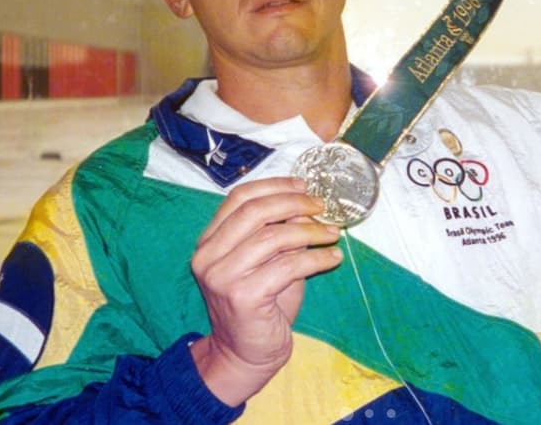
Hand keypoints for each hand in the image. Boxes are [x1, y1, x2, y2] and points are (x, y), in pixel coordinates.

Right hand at [188, 177, 341, 405]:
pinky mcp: (243, 296)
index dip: (274, 186)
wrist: (245, 354)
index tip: (304, 186)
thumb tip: (306, 204)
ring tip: (333, 234)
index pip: (239, 197)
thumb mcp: (268, 260)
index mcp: (209, 241)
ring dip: (310, 231)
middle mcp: (208, 256)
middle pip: (254, 211)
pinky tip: (333, 258)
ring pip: (274, 237)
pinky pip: (288, 266)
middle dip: (294, 203)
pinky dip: (316, 258)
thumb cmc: (261, 305)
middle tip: (321, 207)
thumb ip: (279, 232)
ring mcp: (222, 276)